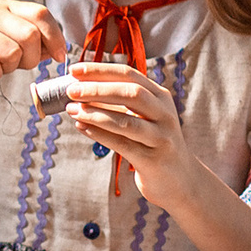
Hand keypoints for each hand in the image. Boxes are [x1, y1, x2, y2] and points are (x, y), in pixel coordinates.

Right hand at [0, 0, 64, 91]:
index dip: (55, 37)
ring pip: (12, 52)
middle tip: (19, 66)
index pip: (40, 13)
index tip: (59, 57)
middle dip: (31, 58)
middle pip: (30, 35)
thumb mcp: (4, 42)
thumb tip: (56, 49)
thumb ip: (30, 42)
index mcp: (4, 6)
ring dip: (9, 68)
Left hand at [66, 61, 203, 208]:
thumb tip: (79, 91)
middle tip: (71, 91)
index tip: (75, 70)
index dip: (101, 70)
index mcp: (160, 96)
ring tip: (72, 110)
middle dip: (97, 89)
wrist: (180, 180)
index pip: (129, 75)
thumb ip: (117, 104)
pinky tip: (82, 127)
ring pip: (126, 121)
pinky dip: (99, 134)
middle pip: (131, 93)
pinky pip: (122, 144)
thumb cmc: (152, 143)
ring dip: (95, 114)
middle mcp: (164, 113)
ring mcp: (161, 137)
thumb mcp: (142, 117)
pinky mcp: (152, 159)